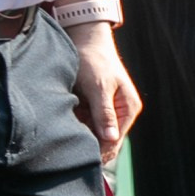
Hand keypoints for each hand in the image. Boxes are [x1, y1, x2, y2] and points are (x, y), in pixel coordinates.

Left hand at [70, 29, 141, 157]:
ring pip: (93, 133)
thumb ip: (104, 113)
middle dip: (89, 143)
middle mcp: (120, 112)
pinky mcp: (93, 107)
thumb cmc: (94, 61)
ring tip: (67, 133)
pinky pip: (84, 123)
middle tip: (70, 147)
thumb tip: (111, 139)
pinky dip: (75, 124)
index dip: (99, 150)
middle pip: (105, 140)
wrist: (84, 40)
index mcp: (128, 108)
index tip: (81, 155)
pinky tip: (66, 123)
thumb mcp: (99, 87)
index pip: (115, 140)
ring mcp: (106, 111)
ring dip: (81, 134)